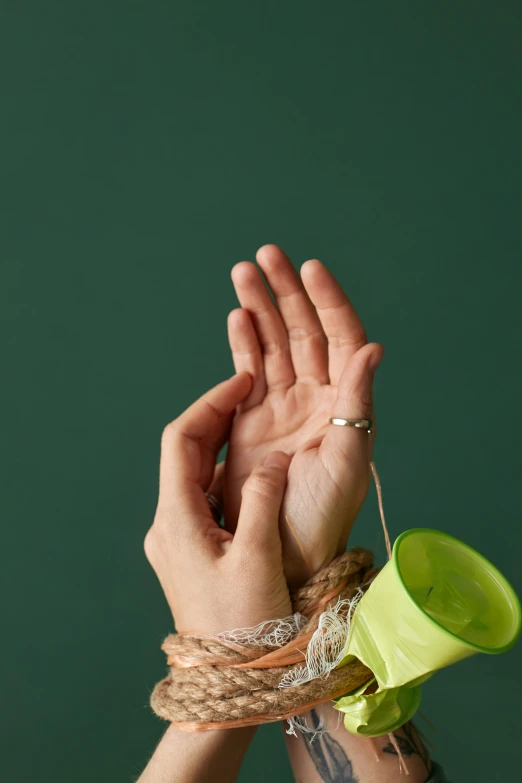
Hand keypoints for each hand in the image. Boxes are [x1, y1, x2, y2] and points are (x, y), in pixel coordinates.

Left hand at [144, 372, 292, 634]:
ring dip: (220, 444)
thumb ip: (263, 499)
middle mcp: (169, 523)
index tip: (241, 382)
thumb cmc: (244, 624)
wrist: (230, 678)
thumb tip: (273, 458)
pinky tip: (254, 469)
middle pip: (183, 452)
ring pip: (194, 474)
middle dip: (214, 417)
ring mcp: (178, 537)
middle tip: (251, 391)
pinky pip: (204, 496)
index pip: (180, 440)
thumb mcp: (258, 558)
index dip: (209, 404)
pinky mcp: (192, 550)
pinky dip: (226, 473)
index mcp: (176, 519)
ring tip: (255, 420)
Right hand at [224, 245, 383, 585]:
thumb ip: (357, 401)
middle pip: (301, 331)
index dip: (327, 301)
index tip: (310, 268)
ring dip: (258, 308)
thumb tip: (373, 347)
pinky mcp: (251, 419)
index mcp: (344, 401)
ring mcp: (282, 405)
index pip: (340, 337)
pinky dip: (242, 344)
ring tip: (243, 273)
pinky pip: (247, 371)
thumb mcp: (347, 458)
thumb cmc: (323, 514)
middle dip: (284, 292)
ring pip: (271, 344)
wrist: (284, 551)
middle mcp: (315, 396)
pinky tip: (237, 317)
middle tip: (266, 255)